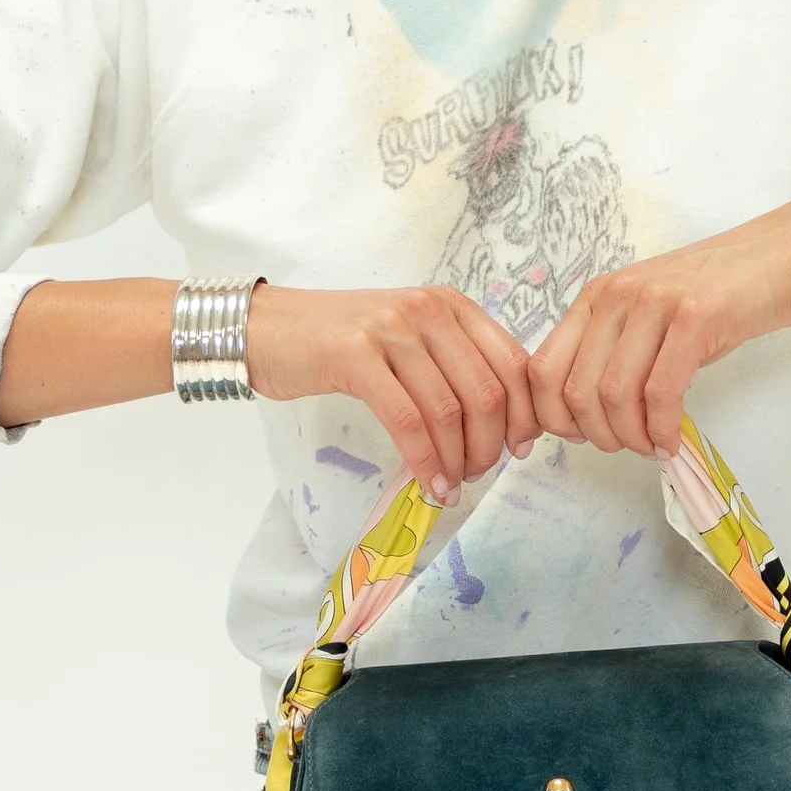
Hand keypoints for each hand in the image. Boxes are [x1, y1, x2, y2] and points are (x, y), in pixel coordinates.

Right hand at [242, 283, 540, 500]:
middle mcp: (428, 310)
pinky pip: (406, 420)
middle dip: (490, 445)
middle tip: (476, 475)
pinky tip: (427, 482)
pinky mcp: (356, 356)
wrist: (266, 327)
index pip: (512, 363)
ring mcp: (391, 330)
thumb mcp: (408, 339)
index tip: (519, 449)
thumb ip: (452, 366)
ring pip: (448, 409)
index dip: (524, 414)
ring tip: (450, 486)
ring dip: (456, 460)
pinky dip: (424, 460)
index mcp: (450, 304)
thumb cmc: (340, 341)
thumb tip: (502, 424)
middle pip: (486, 391)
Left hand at [526, 213, 790, 459]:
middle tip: (625, 448)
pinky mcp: (696, 318)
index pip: (543, 368)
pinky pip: (661, 392)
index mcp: (598, 296)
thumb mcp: (654, 314)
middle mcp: (618, 295)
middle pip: (576, 390)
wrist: (785, 255)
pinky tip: (672, 440)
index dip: (551, 417)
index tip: (576, 441)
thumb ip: (620, 351)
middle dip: (597, 435)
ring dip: (631, 437)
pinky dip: (662, 429)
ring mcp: (655, 303)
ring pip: (615, 394)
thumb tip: (591, 414)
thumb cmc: (723, 291)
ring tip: (652, 446)